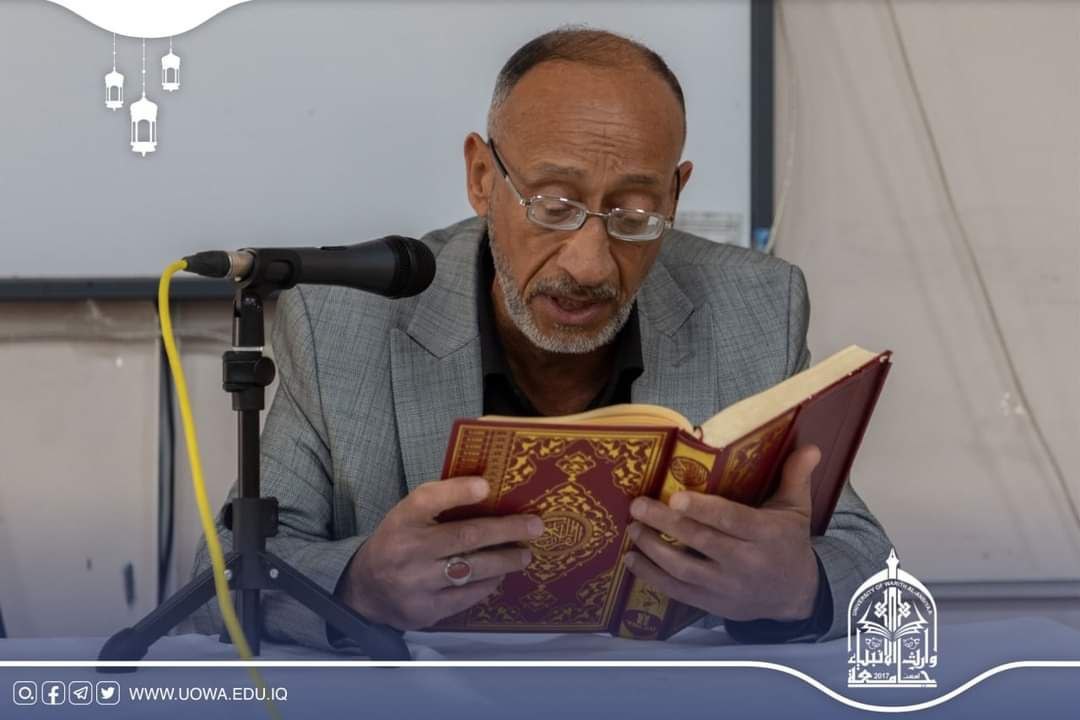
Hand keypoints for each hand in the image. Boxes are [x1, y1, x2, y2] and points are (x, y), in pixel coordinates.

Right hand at [335, 476, 543, 629]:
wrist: (364, 590)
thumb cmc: (398, 542)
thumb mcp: (407, 517)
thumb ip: (439, 505)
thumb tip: (491, 493)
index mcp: (402, 519)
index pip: (428, 499)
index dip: (458, 491)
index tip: (487, 486)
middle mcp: (407, 550)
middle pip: (465, 536)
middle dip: (506, 530)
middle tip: (534, 526)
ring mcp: (416, 583)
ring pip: (472, 569)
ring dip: (505, 560)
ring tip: (524, 555)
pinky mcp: (425, 610)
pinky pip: (467, 595)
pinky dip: (488, 583)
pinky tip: (500, 575)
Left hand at [623, 444, 821, 621]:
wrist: (797, 596)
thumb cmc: (789, 544)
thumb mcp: (797, 510)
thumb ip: (796, 477)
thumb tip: (810, 446)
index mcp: (766, 535)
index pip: (731, 520)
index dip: (703, 509)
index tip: (676, 496)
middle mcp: (746, 563)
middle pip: (701, 541)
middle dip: (665, 522)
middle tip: (637, 506)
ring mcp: (727, 587)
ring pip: (684, 569)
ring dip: (653, 549)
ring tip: (632, 529)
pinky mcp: (713, 605)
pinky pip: (678, 593)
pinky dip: (652, 578)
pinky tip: (632, 560)